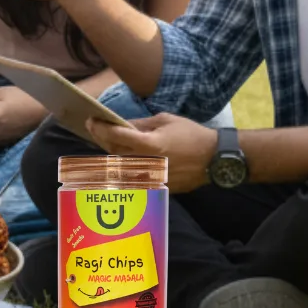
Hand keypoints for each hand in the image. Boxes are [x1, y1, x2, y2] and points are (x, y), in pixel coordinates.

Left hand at [83, 112, 220, 192]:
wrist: (215, 159)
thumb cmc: (192, 135)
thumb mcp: (166, 121)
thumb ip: (142, 125)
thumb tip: (123, 125)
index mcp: (149, 144)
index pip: (116, 136)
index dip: (101, 127)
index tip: (91, 120)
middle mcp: (147, 164)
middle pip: (114, 153)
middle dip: (101, 139)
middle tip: (94, 128)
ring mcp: (151, 178)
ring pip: (120, 168)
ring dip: (110, 154)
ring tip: (105, 141)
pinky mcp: (157, 187)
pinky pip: (134, 178)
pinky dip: (125, 168)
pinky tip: (121, 157)